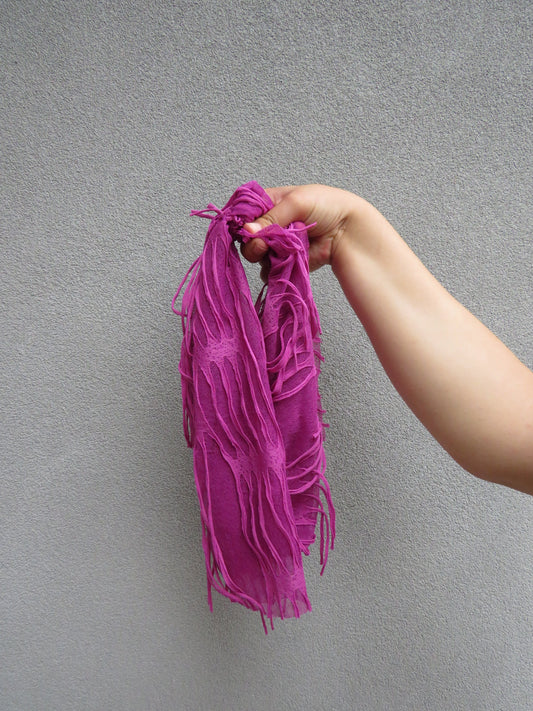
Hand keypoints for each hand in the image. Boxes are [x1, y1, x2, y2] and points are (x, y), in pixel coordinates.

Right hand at [241, 184, 360, 274]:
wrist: (347, 231)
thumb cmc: (327, 206)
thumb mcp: (296, 202)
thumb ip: (270, 217)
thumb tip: (248, 231)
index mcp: (268, 203)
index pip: (243, 212)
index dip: (240, 221)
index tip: (244, 229)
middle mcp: (269, 224)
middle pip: (246, 237)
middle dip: (253, 242)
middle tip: (264, 243)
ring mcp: (275, 244)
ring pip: (256, 254)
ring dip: (265, 254)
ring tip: (282, 249)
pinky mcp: (282, 261)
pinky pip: (268, 269)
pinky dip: (274, 267)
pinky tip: (286, 260)